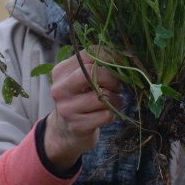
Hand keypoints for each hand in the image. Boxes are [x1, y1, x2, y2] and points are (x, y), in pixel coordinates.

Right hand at [43, 52, 123, 170]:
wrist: (64, 131)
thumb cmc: (79, 98)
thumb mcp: (81, 79)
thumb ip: (96, 65)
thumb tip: (124, 57)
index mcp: (61, 71)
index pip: (89, 53)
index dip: (110, 56)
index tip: (121, 63)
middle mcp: (60, 89)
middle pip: (93, 72)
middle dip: (112, 79)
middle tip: (117, 87)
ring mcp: (67, 109)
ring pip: (104, 97)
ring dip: (117, 99)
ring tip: (114, 101)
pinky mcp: (77, 126)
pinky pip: (106, 115)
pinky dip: (112, 113)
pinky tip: (106, 114)